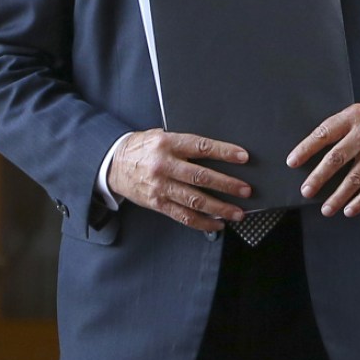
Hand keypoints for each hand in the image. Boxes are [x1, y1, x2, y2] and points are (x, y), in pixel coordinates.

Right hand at [107, 129, 250, 231]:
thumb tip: (219, 153)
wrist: (113, 163)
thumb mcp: (163, 136)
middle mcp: (164, 165)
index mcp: (168, 143)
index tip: (243, 157)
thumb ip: (186, 144)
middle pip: (201, 177)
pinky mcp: (156, 203)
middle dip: (227, 185)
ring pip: (194, 200)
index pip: (201, 147)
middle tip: (246, 190)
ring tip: (237, 212)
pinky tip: (217, 224)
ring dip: (219, 208)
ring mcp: (160, 186)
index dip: (224, 152)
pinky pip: (182, 215)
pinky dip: (202, 222)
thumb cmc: (144, 147)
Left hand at [288, 98, 359, 217]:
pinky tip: (349, 209)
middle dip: (319, 177)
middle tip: (307, 190)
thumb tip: (314, 148)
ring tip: (326, 208)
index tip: (292, 162)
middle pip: (337, 158)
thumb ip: (341, 126)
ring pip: (354, 178)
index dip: (306, 149)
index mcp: (353, 117)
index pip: (324, 134)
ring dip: (338, 196)